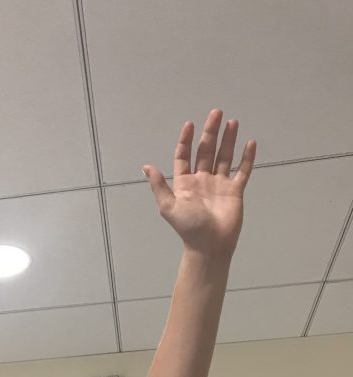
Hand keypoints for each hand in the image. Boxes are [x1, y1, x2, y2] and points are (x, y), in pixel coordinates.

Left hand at [142, 109, 255, 257]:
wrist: (209, 245)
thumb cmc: (188, 227)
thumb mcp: (168, 206)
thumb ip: (159, 186)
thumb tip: (146, 166)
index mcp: (185, 183)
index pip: (184, 156)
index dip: (186, 140)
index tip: (190, 124)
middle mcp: (202, 180)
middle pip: (206, 151)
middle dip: (211, 132)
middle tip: (216, 112)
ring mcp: (219, 184)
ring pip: (224, 156)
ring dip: (228, 139)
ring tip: (232, 122)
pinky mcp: (235, 191)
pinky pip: (242, 171)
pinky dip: (247, 158)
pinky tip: (249, 143)